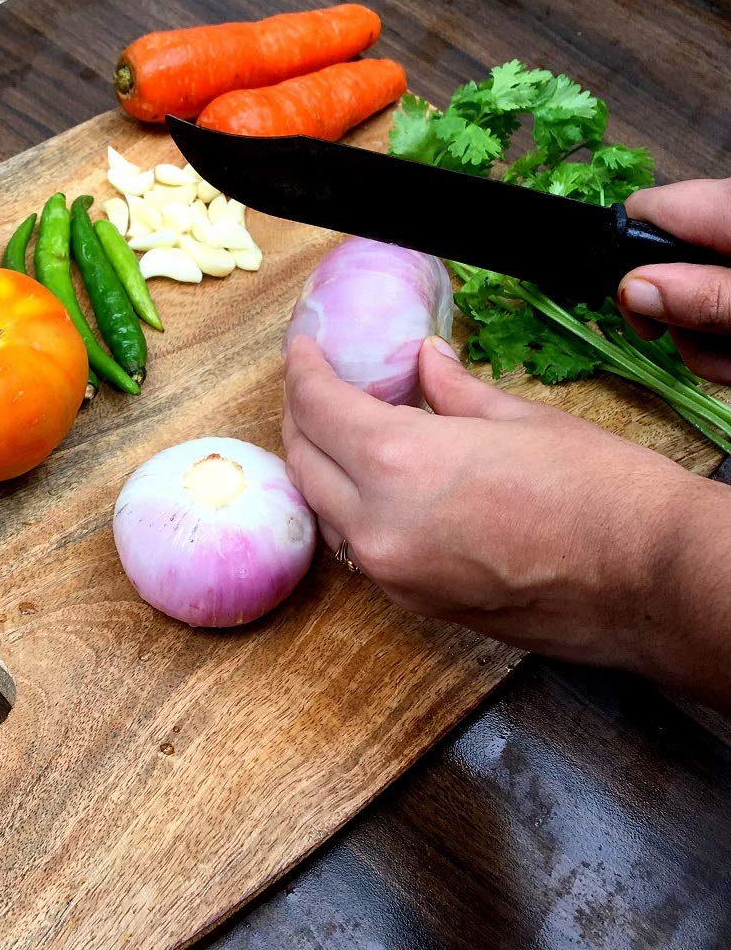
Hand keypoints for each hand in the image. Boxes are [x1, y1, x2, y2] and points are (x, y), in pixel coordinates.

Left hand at [282, 334, 719, 680]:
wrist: (650, 580)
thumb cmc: (601, 492)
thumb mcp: (519, 419)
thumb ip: (454, 390)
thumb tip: (426, 360)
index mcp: (400, 465)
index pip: (317, 406)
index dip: (303, 368)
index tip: (304, 346)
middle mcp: (379, 525)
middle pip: (303, 460)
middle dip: (299, 414)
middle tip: (313, 383)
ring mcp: (392, 573)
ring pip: (323, 509)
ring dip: (319, 465)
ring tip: (337, 429)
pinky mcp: (413, 603)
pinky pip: (356, 547)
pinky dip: (350, 508)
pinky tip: (372, 483)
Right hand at [619, 178, 730, 381]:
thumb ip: (704, 296)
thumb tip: (629, 289)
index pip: (644, 212)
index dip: (624, 265)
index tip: (646, 324)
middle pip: (667, 266)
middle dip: (680, 324)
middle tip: (715, 356)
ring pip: (697, 298)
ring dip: (709, 344)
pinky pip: (723, 306)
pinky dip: (730, 341)